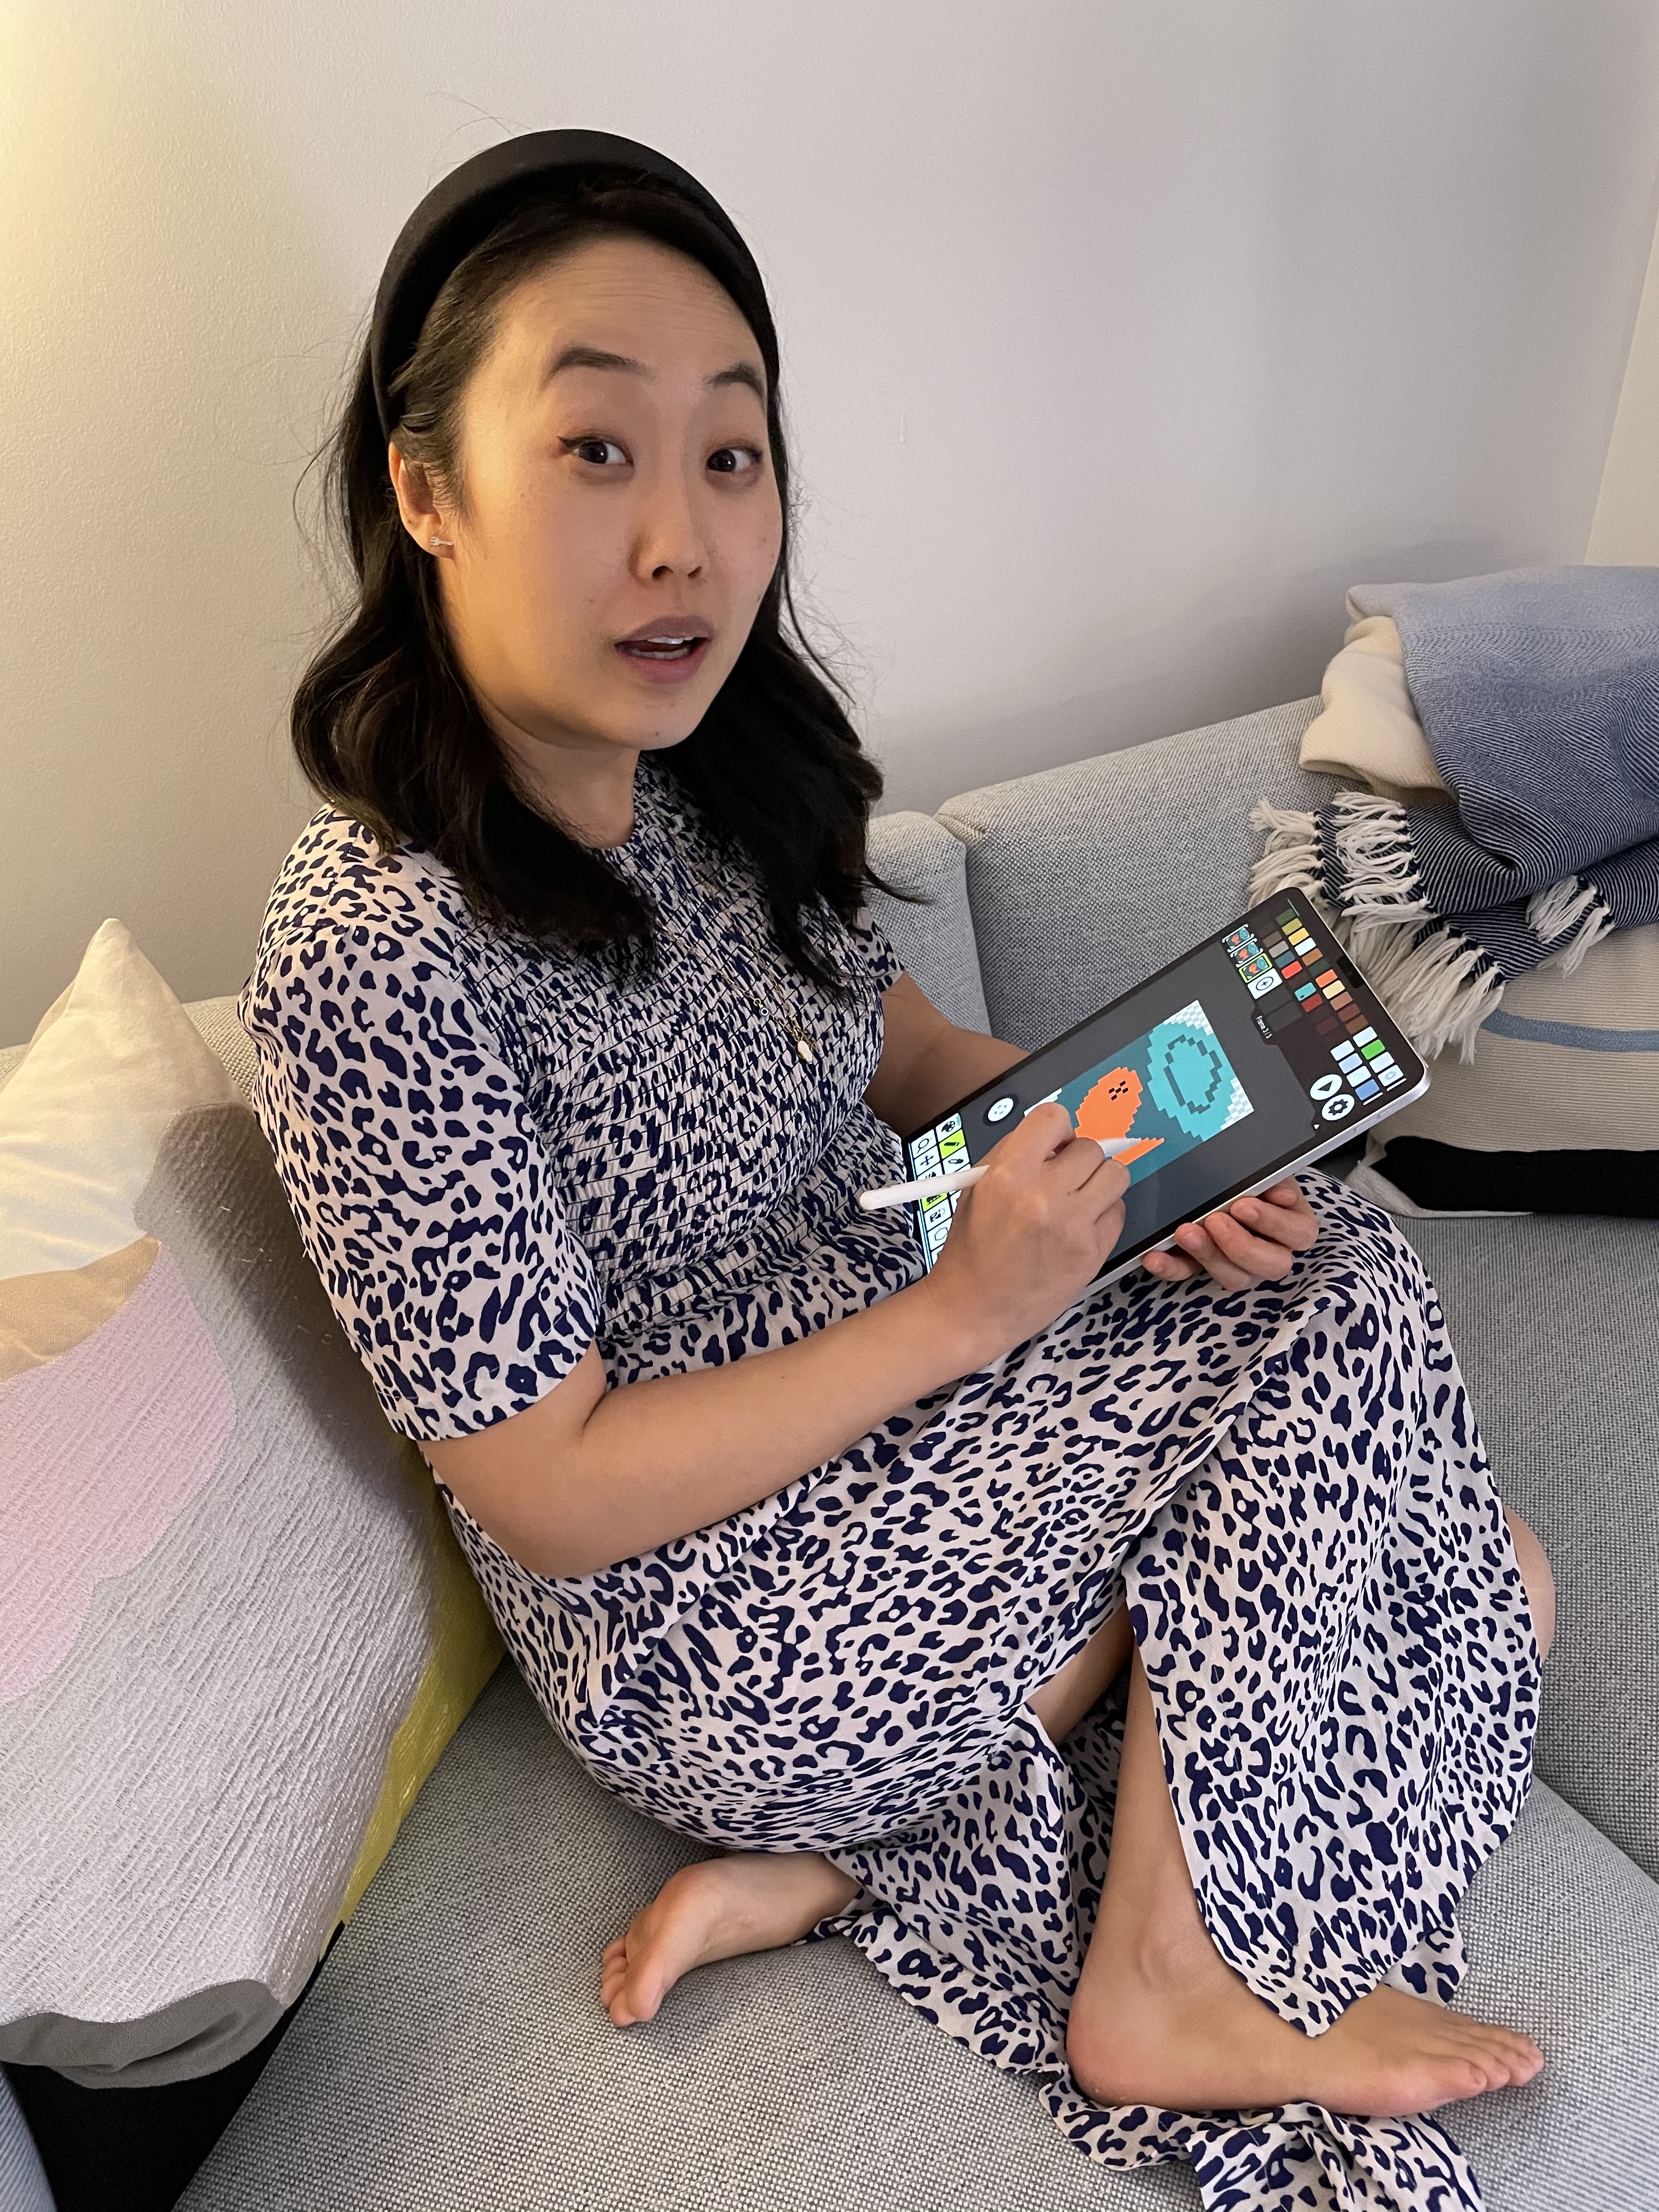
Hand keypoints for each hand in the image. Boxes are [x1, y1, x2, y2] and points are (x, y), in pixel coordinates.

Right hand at [921, 1103, 1128, 1364]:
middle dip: (1078, 1160)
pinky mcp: (1093, 1252)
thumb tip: (1056, 1139)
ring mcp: (1073, 1226)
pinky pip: (1118, 1212)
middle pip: (1090, 1148)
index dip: (1057, 1130)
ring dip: (1099, 1182)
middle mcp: (1043, 1195)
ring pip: (1116, 1174)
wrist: (974, 1310)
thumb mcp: (977, 1188)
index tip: (1053, 1146)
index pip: (1054, 1118)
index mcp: (1008, 1174)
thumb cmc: (971, 1249)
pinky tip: (1078, 1229)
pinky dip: (1103, 1215)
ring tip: (1077, 1201)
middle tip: (1062, 1180)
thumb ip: (1014, 1155)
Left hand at [1142, 1178, 1318, 1291]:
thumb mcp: (1260, 1167)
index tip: (1244, 1205)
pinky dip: (1171, 1266)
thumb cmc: (1244, 1172)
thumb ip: (1272, 1178)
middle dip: (1242, 1245)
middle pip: (1273, 1265)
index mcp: (1291, 1223)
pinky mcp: (1203, 1267)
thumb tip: (1281, 1194)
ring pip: (1235, 1277)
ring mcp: (1238, 1264)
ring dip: (1209, 1255)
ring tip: (1185, 1232)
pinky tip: (1155, 1256)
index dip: (1274, 1223)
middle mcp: (1271, 1250)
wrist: (1209, 1173)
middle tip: (1215, 1220)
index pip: (1299, 1234)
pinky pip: (1190, 1275)